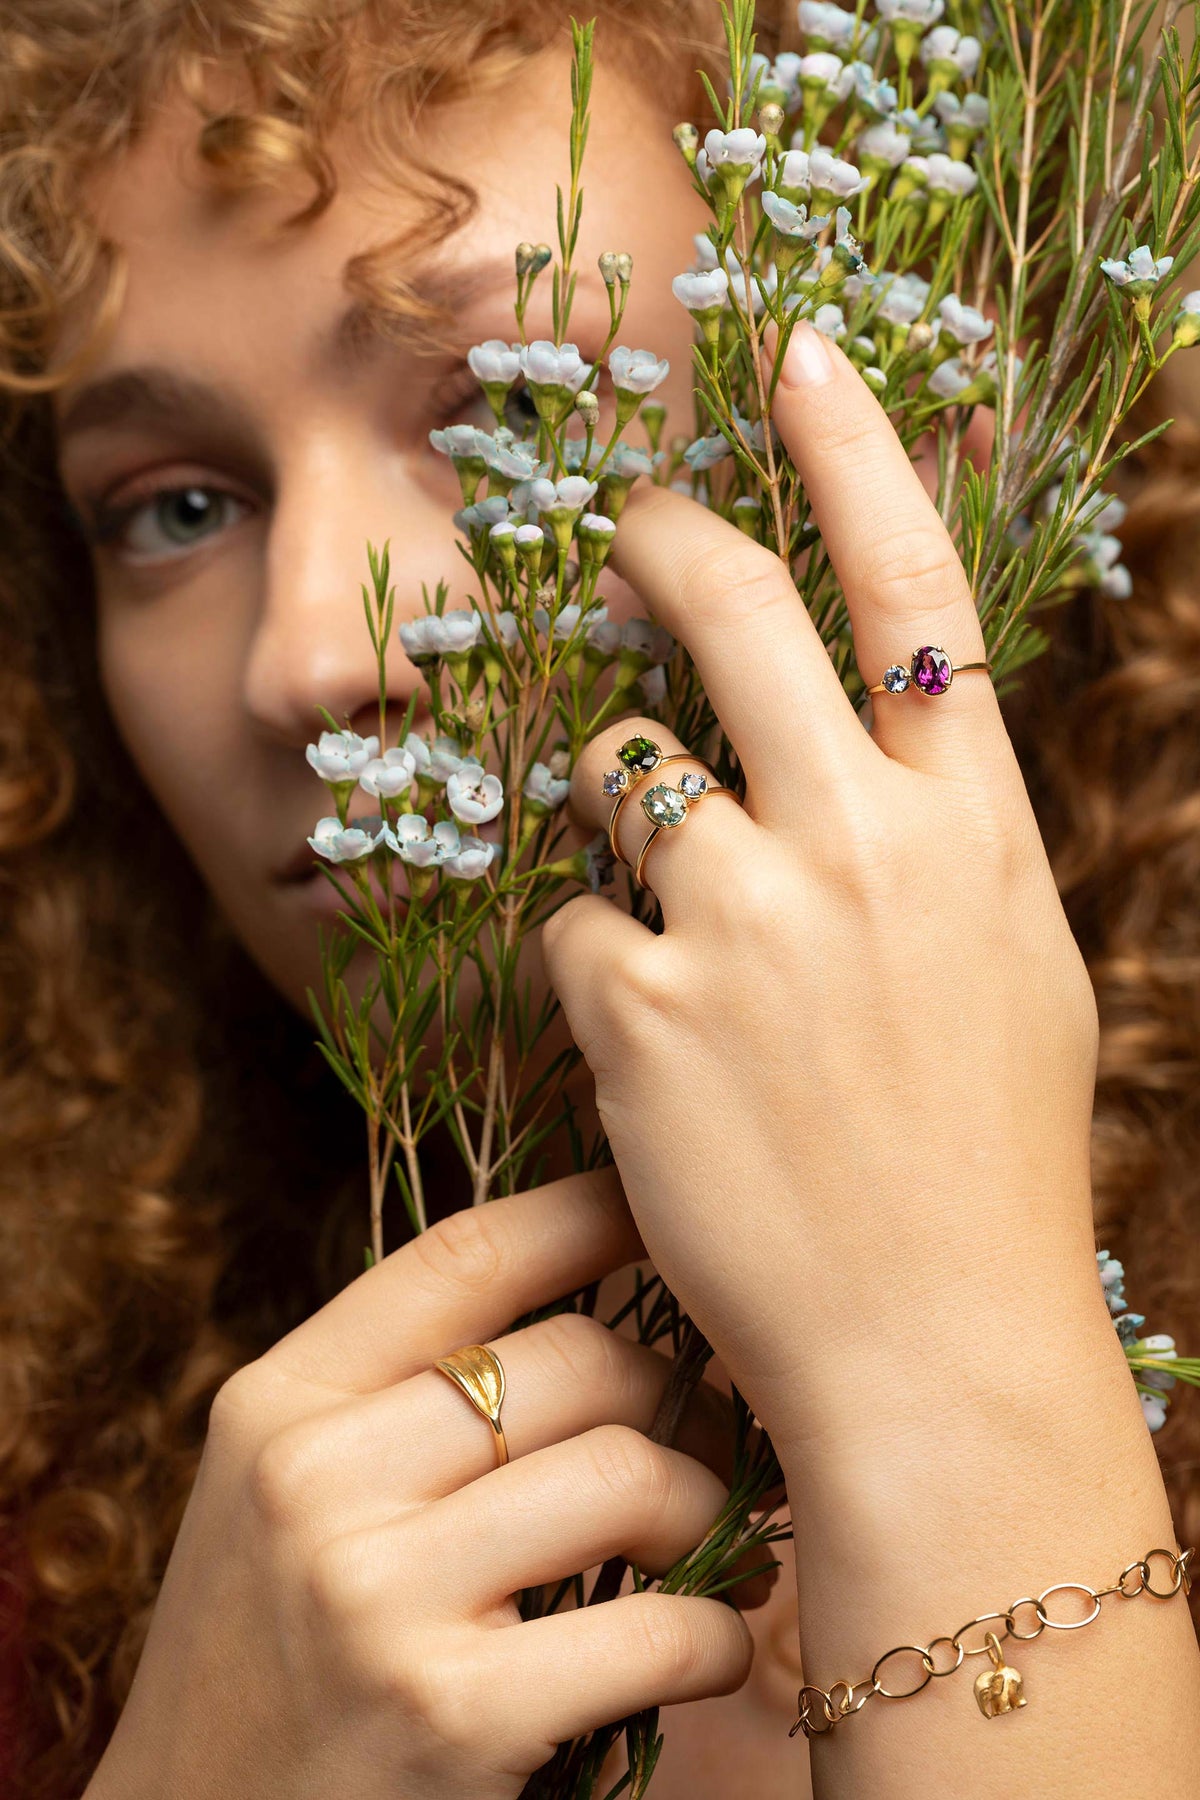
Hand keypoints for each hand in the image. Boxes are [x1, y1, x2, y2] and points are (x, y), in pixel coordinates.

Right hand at [86, 1171, 754, 1799]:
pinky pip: (655, 1627)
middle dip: (678, 1393)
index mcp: (278, 1405)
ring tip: (714, 1549)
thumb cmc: (270, 1663)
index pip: (461, 1256)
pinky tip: (705, 1649)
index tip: (660, 1213)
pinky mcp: (453, 1714)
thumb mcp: (284, 1500)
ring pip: (625, 1473)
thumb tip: (582, 1308)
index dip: (585, 1213)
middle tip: (715, 1437)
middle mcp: (315, 1480)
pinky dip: (713, 1635)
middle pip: (575, 1357)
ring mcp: (377, 1596)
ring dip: (705, 1511)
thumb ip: (397, 1401)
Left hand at [541, 320, 1106, 1466]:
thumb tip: (881, 745)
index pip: (917, 594)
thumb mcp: (1013, 969)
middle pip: (733, 614)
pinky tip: (648, 1042)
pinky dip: (588, 959)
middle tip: (626, 523)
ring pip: (615, 765)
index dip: (858, 454)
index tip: (797, 353)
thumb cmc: (985, 1160)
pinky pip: (562, 918)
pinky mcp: (632, 1007)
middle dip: (664, 541)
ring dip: (617, 803)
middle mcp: (858, 846)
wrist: (932, 1345)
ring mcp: (738, 921)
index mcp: (970, 830)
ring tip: (672, 907)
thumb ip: (943, 841)